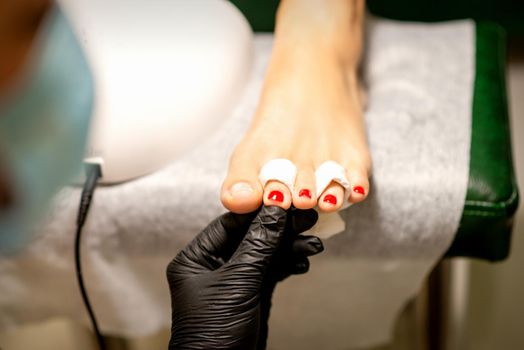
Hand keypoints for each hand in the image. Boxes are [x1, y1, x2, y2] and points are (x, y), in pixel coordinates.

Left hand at [166, 205, 322, 349]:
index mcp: (196, 258)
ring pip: (265, 253)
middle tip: (308, 217)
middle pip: (251, 236)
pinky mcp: (250, 293)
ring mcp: (233, 279)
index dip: (260, 210)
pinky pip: (271, 270)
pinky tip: (304, 259)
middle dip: (280, 229)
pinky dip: (288, 264)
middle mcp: (212, 265)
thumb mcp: (238, 282)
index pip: (230, 222)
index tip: (286, 200)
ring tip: (314, 243)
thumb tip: (275, 210)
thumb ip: (258, 244)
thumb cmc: (214, 332)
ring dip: (289, 247)